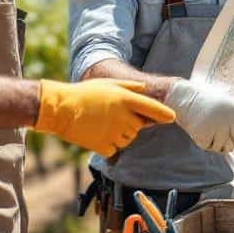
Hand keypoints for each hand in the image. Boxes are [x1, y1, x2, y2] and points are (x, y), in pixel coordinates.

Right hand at [34, 79, 175, 156]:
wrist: (61, 108)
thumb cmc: (84, 93)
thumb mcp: (107, 83)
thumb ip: (129, 86)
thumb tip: (144, 88)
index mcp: (125, 99)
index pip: (152, 108)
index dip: (164, 114)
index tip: (172, 118)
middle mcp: (123, 116)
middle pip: (139, 127)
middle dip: (131, 124)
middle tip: (113, 117)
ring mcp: (114, 132)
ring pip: (127, 140)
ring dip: (120, 135)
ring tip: (102, 124)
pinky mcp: (103, 145)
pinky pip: (114, 149)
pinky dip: (108, 145)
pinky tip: (97, 134)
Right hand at [165, 79, 233, 152]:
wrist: (184, 98)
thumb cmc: (210, 101)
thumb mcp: (229, 103)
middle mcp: (228, 118)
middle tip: (226, 128)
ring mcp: (215, 128)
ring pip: (228, 148)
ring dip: (220, 141)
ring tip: (211, 126)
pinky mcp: (203, 136)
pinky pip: (212, 148)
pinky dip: (208, 142)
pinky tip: (203, 130)